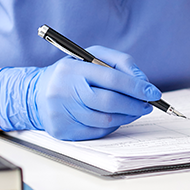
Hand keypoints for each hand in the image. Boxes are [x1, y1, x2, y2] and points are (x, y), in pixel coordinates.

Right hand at [0, 46, 161, 139]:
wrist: (36, 93)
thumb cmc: (72, 73)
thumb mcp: (92, 57)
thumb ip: (120, 63)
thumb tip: (143, 81)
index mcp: (72, 69)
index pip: (112, 79)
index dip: (137, 87)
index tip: (154, 92)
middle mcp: (63, 91)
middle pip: (110, 102)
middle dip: (135, 105)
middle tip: (147, 105)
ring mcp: (61, 113)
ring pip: (105, 120)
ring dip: (126, 116)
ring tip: (134, 110)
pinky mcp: (62, 130)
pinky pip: (97, 132)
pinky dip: (112, 126)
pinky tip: (116, 118)